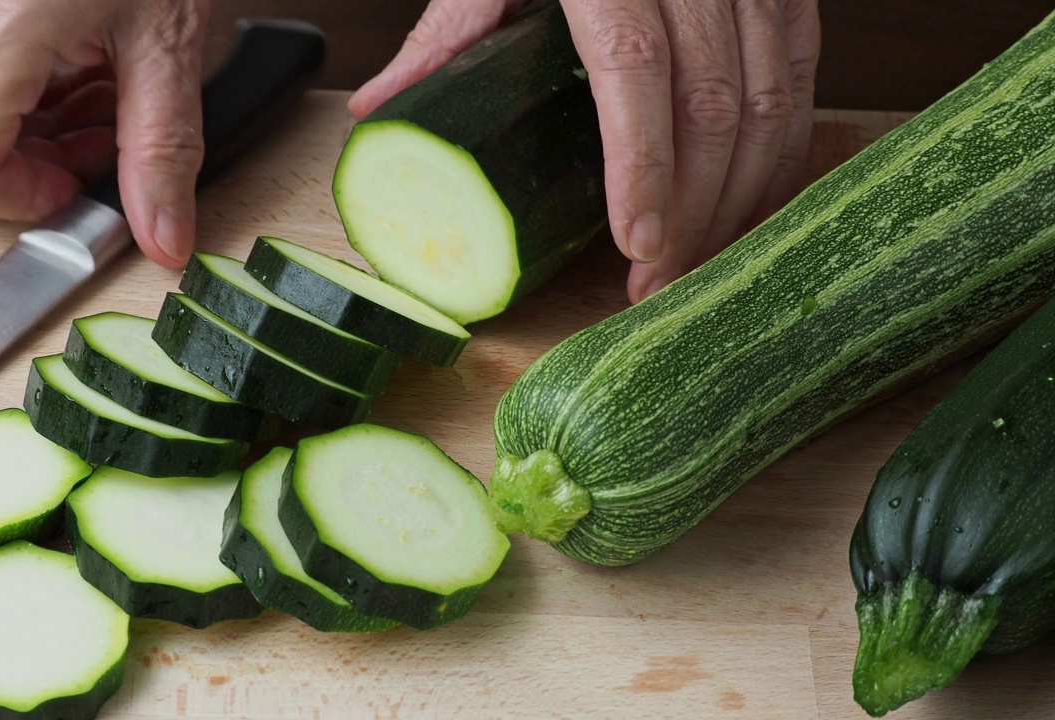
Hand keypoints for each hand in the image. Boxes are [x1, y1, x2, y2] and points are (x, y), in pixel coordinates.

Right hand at [0, 0, 210, 266]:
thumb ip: (163, 150)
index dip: (14, 201)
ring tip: (105, 88)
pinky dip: (25, 86)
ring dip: (37, 126)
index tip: (75, 190)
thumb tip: (161, 236)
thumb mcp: (166, 42)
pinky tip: (81, 59)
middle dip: (38, 163)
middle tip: (106, 136)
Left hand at [350, 0, 820, 303]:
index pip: (636, 72)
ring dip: (742, 195)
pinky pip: (802, 74)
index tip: (637, 244)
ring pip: (773, 97)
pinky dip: (782, 148)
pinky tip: (751, 202)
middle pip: (714, 101)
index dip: (643, 166)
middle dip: (694, 209)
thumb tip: (380, 110)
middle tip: (660, 282)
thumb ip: (449, 28)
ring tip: (702, 261)